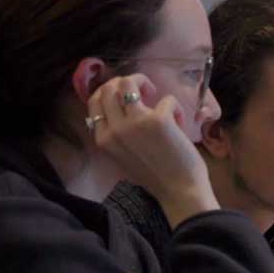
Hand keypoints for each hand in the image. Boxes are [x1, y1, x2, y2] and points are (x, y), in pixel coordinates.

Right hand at [87, 73, 218, 226]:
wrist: (179, 190)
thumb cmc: (154, 175)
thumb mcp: (122, 156)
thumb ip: (116, 135)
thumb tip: (118, 109)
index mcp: (102, 139)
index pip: (94, 102)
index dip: (110, 91)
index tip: (126, 95)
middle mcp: (114, 129)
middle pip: (109, 88)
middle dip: (126, 82)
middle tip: (144, 91)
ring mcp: (135, 122)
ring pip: (128, 83)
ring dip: (144, 82)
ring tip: (156, 96)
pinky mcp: (158, 119)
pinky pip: (167, 99)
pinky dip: (176, 108)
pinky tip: (180, 123)